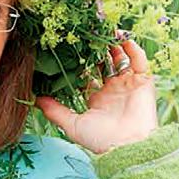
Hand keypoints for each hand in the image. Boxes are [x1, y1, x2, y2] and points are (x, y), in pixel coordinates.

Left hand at [36, 37, 157, 154]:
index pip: (87, 73)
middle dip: (96, 47)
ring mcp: (128, 84)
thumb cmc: (100, 140)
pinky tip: (123, 38)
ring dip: (114, 44)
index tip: (68, 47)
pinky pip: (140, 61)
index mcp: (96, 97)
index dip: (79, 60)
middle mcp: (112, 88)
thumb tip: (35, 99)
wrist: (128, 148)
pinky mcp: (144, 82)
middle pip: (104, 61)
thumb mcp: (71, 124)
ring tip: (104, 30)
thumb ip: (54, 110)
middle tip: (87, 33)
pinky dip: (133, 48)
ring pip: (121, 57)